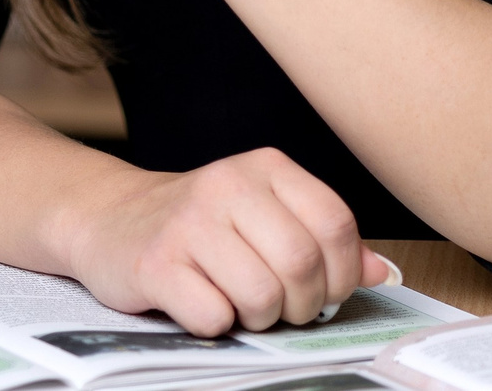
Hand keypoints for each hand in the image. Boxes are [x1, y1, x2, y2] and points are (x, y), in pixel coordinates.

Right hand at [56, 148, 384, 335]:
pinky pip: (214, 316)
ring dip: (261, 318)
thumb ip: (323, 240)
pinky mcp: (156, 263)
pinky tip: (204, 303)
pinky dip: (218, 324)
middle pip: (302, 264)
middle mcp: (229, 184)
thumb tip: (382, 274)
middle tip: (285, 309)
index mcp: (266, 167)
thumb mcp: (265, 215)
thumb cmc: (201, 224)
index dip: (342, 274)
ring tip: (243, 306)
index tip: (327, 291)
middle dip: (303, 304)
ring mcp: (190, 223)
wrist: (110, 219)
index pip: (336, 224)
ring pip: (262, 295)